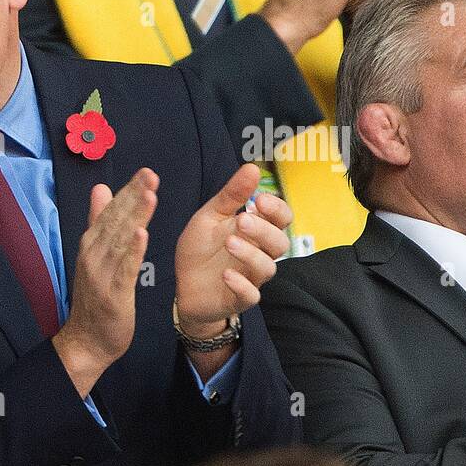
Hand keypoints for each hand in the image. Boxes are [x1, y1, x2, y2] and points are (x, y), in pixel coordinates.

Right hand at [53, 168, 158, 399]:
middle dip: (133, 197)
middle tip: (150, 174)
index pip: (111, 212)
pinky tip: (142, 234)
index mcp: (91, 245)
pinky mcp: (112, 295)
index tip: (146, 172)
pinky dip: (132, 252)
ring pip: (119, 241)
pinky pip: (123, 270)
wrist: (86, 341)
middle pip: (115, 222)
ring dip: (134, 217)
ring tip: (150, 195)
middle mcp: (93, 256)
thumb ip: (98, 222)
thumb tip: (100, 189)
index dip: (128, 192)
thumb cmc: (95, 298)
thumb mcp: (95, 255)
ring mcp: (101, 275)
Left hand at [174, 163, 290, 331]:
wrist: (182, 285)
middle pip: (280, 242)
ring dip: (250, 254)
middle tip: (242, 220)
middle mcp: (259, 253)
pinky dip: (241, 285)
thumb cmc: (200, 249)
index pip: (283, 218)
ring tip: (229, 242)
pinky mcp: (239, 298)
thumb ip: (231, 195)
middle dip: (263, 230)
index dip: (276, 209)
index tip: (259, 199)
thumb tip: (251, 167)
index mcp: (256, 231)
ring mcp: (251, 277)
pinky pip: (251, 295)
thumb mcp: (210, 217)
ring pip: (267, 267)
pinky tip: (225, 274)